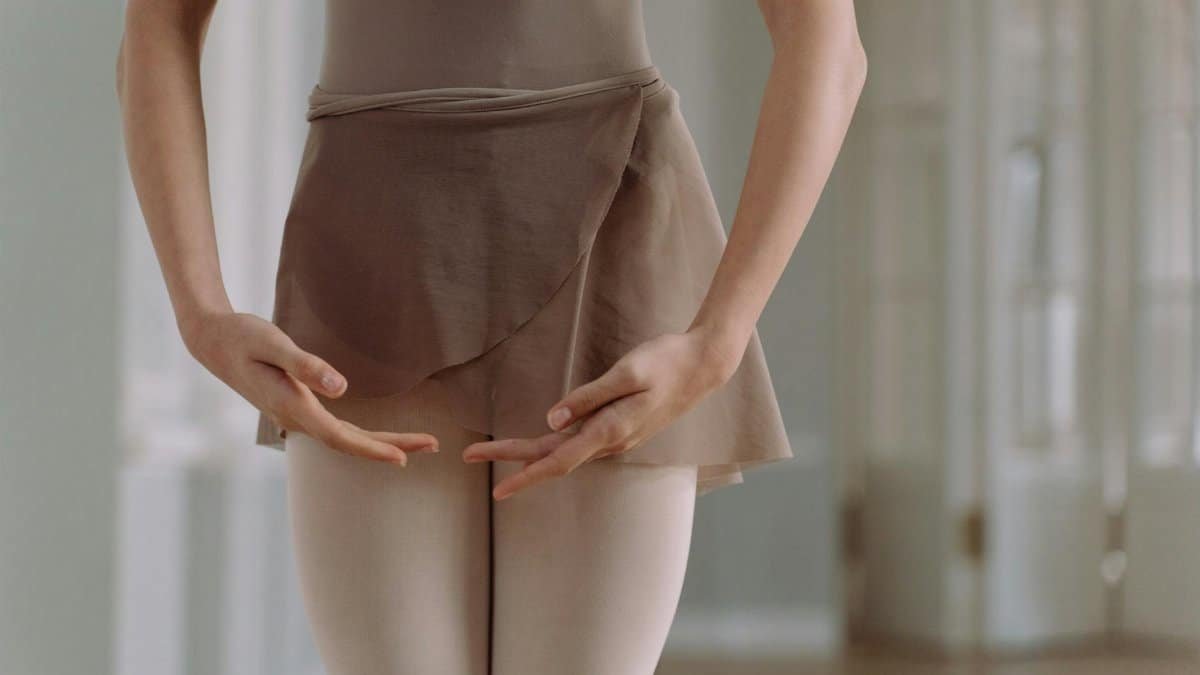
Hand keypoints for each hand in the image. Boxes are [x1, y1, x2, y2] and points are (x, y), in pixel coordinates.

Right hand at [183, 310, 438, 464]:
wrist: (211, 339)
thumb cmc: (242, 336)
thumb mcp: (273, 343)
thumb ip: (306, 365)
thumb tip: (342, 388)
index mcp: (292, 407)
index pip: (341, 437)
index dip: (373, 449)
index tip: (405, 457)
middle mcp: (294, 418)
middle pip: (349, 442)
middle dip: (391, 447)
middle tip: (432, 446)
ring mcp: (294, 416)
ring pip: (343, 438)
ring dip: (379, 443)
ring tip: (418, 444)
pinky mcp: (296, 408)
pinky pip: (335, 430)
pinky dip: (361, 436)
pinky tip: (377, 438)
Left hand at [461, 328, 744, 499]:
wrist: (704, 365)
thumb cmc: (666, 362)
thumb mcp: (627, 373)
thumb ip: (588, 397)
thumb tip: (551, 419)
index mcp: (610, 430)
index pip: (557, 460)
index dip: (524, 474)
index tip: (496, 487)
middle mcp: (611, 440)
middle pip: (553, 457)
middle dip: (512, 459)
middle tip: (471, 456)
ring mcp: (617, 437)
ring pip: (565, 452)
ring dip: (530, 454)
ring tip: (495, 449)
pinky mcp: (621, 427)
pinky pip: (580, 443)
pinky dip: (554, 447)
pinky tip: (543, 443)